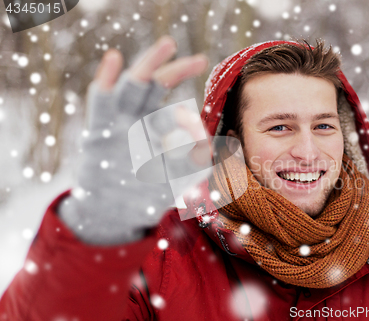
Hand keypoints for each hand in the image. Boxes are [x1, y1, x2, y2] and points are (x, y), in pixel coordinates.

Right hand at [59, 36, 208, 244]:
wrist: (108, 216)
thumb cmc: (144, 197)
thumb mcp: (175, 183)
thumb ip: (194, 169)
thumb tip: (214, 153)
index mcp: (153, 128)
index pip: (174, 107)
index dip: (192, 102)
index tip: (207, 96)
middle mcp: (136, 120)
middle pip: (155, 87)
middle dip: (176, 71)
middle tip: (199, 60)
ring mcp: (117, 123)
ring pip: (133, 87)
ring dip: (149, 64)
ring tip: (168, 44)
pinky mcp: (99, 132)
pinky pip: (101, 101)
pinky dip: (106, 79)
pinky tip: (114, 58)